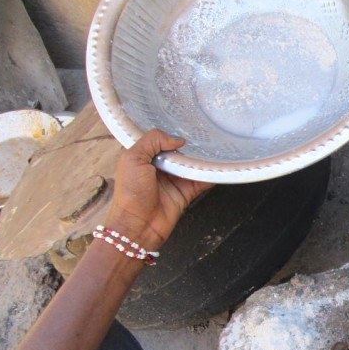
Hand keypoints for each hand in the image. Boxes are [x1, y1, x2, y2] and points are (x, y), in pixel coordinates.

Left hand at [104, 129, 213, 249]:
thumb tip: (177, 139)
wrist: (138, 225)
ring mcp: (174, 180)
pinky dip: (210, 175)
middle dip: (190, 145)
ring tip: (215, 147)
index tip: (186, 123)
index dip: (170, 133)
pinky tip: (218, 166)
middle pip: (179, 151)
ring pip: (192, 165)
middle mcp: (160, 167)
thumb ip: (152, 141)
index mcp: (144, 157)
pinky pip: (201, 181)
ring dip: (202, 158)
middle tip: (204, 133)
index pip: (160, 140)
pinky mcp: (185, 193)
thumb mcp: (133, 159)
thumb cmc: (130, 193)